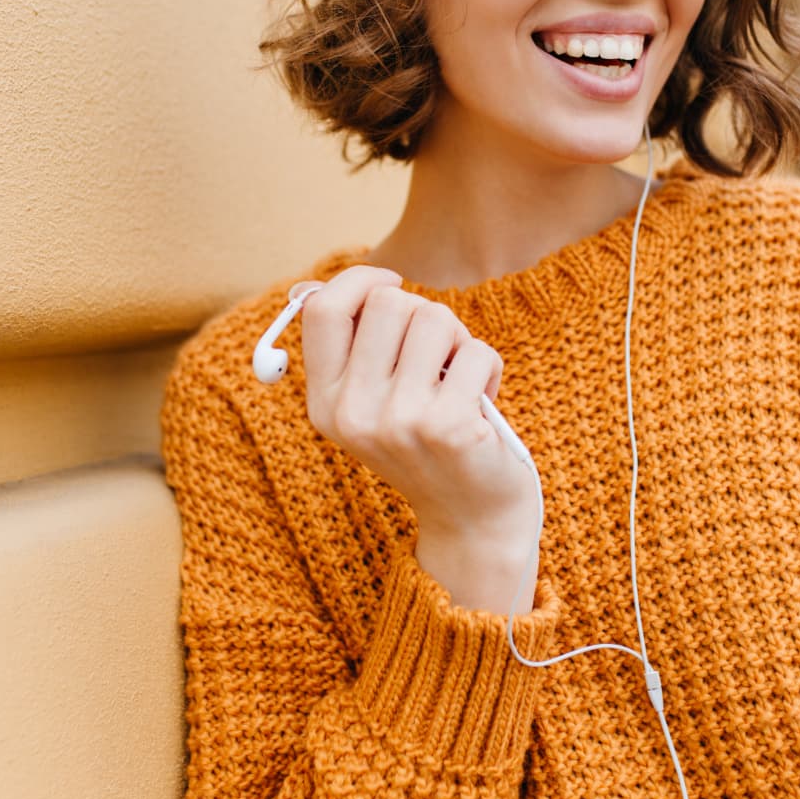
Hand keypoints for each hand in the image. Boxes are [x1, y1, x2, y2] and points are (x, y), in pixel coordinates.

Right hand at [299, 266, 539, 612]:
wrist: (471, 520)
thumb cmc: (426, 444)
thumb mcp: (369, 404)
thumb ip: (348, 349)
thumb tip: (311, 285)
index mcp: (324, 403)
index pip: (322, 309)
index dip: (360, 279)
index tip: (391, 281)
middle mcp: (353, 413)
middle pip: (388, 302)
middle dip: (424, 313)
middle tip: (437, 354)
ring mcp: (401, 421)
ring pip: (435, 317)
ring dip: (458, 340)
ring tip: (458, 381)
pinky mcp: (450, 426)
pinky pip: (477, 351)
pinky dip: (488, 368)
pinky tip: (481, 404)